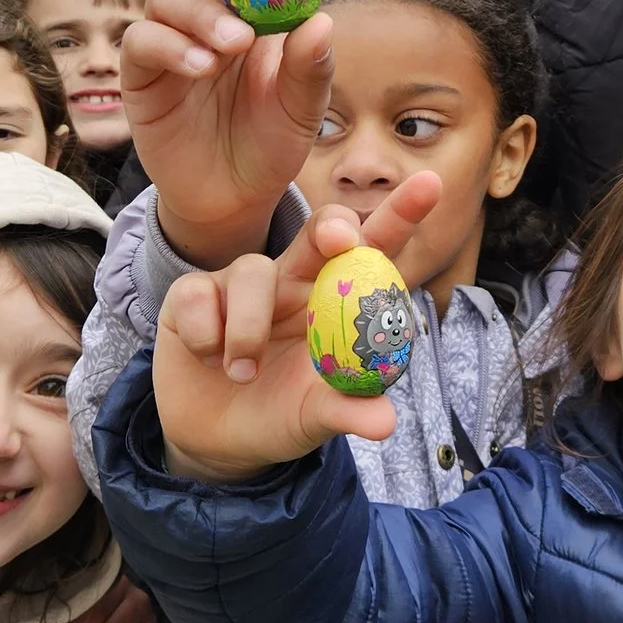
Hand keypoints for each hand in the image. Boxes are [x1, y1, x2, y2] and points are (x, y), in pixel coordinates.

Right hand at [128, 0, 333, 266]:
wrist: (236, 198)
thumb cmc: (271, 138)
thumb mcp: (305, 106)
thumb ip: (311, 66)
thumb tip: (320, 21)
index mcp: (241, 0)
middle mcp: (198, 8)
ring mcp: (165, 39)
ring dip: (200, 9)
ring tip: (235, 44)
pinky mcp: (140, 77)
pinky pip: (144, 43)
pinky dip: (173, 47)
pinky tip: (203, 66)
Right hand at [151, 189, 441, 481]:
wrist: (212, 439)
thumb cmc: (278, 413)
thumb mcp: (313, 417)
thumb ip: (346, 411)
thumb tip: (385, 421)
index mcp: (334, 301)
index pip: (374, 253)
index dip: (400, 215)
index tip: (430, 183)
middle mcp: (293, 279)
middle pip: (320, 231)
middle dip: (333, 227)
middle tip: (339, 242)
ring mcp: (241, 281)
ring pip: (251, 271)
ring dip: (249, 328)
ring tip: (243, 372)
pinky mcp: (192, 294)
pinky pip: (197, 296)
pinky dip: (206, 337)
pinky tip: (207, 360)